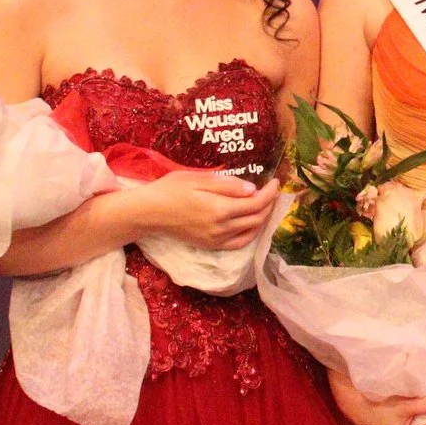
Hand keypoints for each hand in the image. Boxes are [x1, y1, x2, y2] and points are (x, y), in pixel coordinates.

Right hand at [122, 170, 281, 250]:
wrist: (150, 212)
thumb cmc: (171, 189)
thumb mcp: (199, 178)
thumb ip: (227, 185)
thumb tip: (252, 189)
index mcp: (220, 209)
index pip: (256, 203)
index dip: (270, 193)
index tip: (276, 182)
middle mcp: (221, 228)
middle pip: (257, 218)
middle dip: (269, 204)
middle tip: (272, 191)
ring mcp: (216, 240)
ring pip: (250, 231)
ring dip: (263, 218)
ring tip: (266, 204)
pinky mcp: (210, 245)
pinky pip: (238, 243)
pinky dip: (250, 233)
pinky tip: (252, 224)